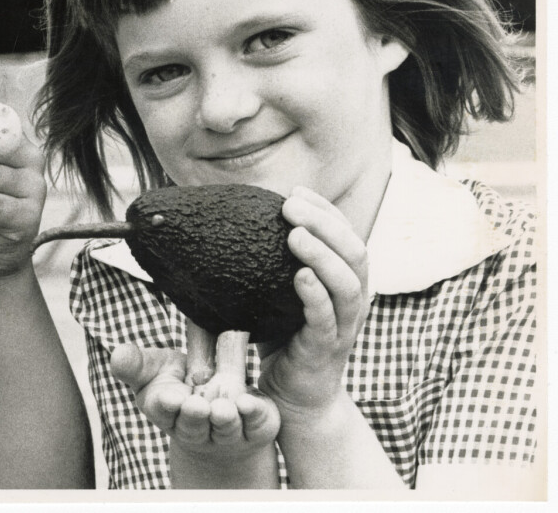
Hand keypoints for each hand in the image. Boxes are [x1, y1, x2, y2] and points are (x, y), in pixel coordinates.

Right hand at [110, 343, 279, 460]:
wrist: (217, 407)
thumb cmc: (180, 387)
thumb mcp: (155, 371)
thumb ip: (136, 364)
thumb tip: (117, 353)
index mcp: (167, 410)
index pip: (163, 410)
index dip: (167, 405)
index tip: (171, 397)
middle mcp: (196, 427)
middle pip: (193, 425)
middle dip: (194, 417)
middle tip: (196, 406)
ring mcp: (226, 431)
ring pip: (224, 427)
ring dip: (223, 418)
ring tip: (222, 408)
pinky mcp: (256, 427)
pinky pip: (255, 423)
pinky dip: (253, 414)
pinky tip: (249, 403)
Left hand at [258, 186, 369, 416]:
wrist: (292, 397)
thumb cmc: (282, 339)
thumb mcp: (277, 294)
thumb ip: (269, 263)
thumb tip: (233, 223)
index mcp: (343, 281)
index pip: (345, 235)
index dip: (324, 210)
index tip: (295, 190)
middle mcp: (351, 300)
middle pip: (354, 251)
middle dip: (325, 222)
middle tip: (291, 204)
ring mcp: (343, 325)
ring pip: (347, 283)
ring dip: (323, 253)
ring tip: (295, 234)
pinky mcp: (328, 349)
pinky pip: (327, 319)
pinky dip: (315, 295)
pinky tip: (299, 276)